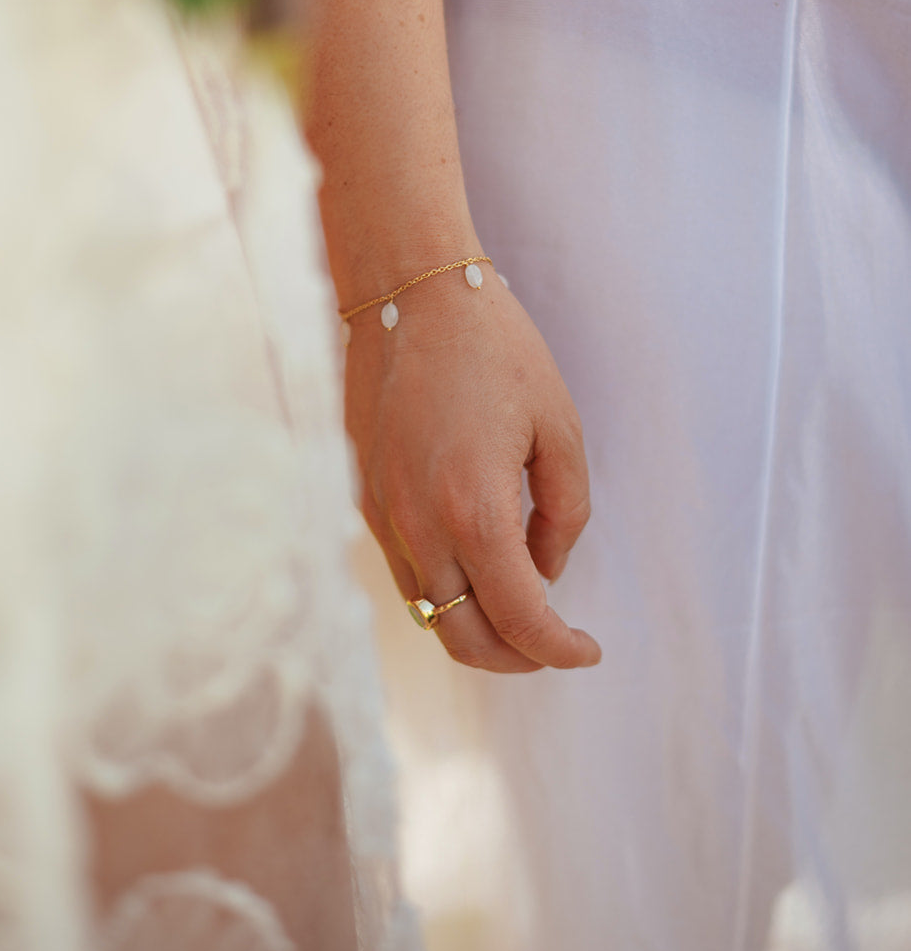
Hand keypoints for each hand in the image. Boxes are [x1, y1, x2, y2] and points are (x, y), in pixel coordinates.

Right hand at [345, 269, 599, 672]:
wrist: (406, 293)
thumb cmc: (493, 348)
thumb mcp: (558, 427)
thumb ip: (564, 513)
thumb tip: (546, 570)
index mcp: (473, 510)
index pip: (519, 620)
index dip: (560, 649)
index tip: (589, 649)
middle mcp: (416, 527)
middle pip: (462, 640)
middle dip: (516, 657)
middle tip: (555, 641)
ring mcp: (380, 517)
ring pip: (427, 612)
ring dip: (476, 624)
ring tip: (521, 598)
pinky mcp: (362, 499)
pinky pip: (405, 571)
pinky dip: (444, 586)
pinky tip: (478, 555)